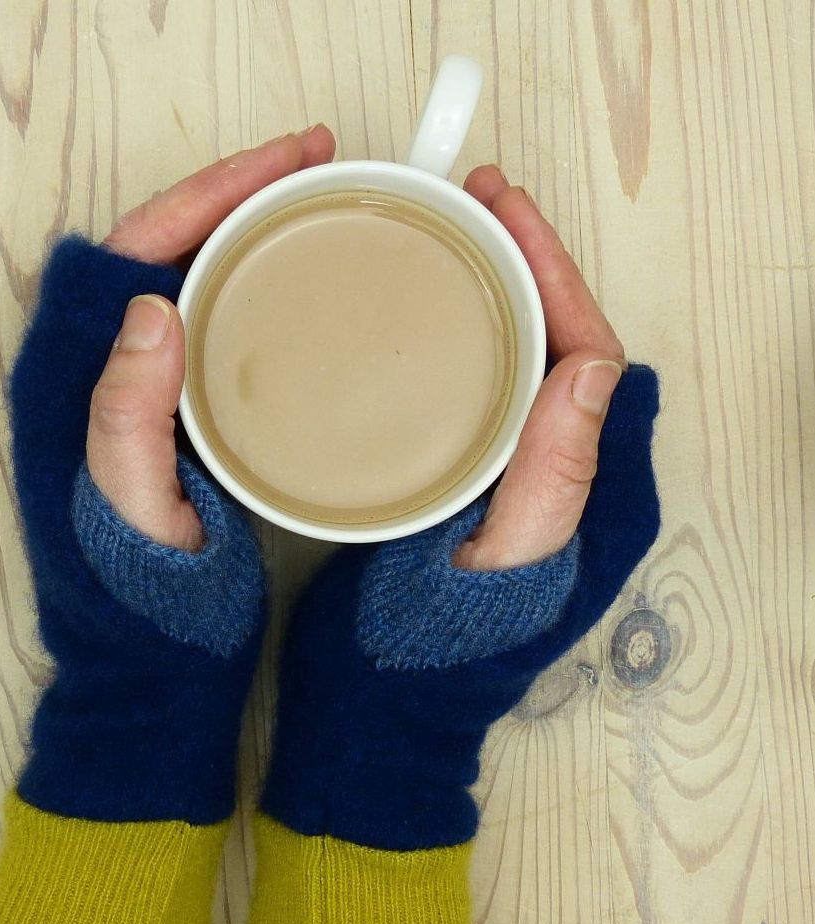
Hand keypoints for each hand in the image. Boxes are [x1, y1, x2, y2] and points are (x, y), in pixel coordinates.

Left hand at [87, 126, 335, 551]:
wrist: (156, 635)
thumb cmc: (137, 577)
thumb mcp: (127, 501)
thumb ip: (125, 415)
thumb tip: (152, 308)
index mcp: (90, 370)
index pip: (144, 247)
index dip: (210, 193)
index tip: (280, 162)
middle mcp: (122, 363)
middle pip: (177, 245)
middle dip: (242, 192)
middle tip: (316, 161)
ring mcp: (164, 383)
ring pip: (204, 277)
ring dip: (256, 228)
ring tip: (319, 198)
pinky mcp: (198, 408)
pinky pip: (228, 324)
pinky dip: (266, 285)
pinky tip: (307, 278)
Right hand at [453, 166, 626, 571]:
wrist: (417, 639)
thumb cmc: (473, 596)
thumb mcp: (523, 537)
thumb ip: (558, 466)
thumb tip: (593, 368)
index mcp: (566, 445)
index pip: (578, 334)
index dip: (550, 263)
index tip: (509, 209)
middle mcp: (537, 430)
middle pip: (543, 320)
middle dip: (518, 251)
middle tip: (475, 196)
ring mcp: (492, 433)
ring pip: (504, 335)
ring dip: (485, 275)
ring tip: (449, 226)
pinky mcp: (447, 441)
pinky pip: (462, 364)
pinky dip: (448, 320)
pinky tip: (417, 300)